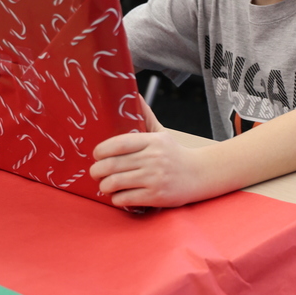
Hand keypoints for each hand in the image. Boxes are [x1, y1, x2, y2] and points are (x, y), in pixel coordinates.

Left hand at [90, 98, 208, 208]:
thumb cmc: (174, 154)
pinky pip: (125, 199)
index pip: (119, 143)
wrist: (200, 175)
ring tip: (106, 184)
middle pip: (112, 165)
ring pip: (114, 183)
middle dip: (96, 171)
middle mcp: (154, 159)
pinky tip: (120, 195)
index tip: (97, 154)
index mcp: (153, 141)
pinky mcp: (156, 196)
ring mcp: (155, 178)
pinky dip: (116, 198)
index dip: (101, 150)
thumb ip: (146, 116)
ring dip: (104, 186)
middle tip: (96, 172)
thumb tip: (134, 95)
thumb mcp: (161, 134)